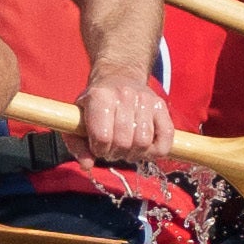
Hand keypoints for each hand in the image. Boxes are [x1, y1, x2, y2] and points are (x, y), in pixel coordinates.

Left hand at [73, 55, 174, 172]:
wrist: (118, 77)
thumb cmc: (95, 104)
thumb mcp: (78, 120)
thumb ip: (77, 145)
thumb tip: (87, 165)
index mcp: (99, 96)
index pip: (102, 137)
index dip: (99, 150)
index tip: (97, 147)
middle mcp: (124, 95)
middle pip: (123, 142)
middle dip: (116, 153)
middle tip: (112, 150)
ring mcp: (145, 99)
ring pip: (144, 142)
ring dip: (134, 154)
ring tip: (126, 149)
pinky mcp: (161, 105)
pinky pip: (166, 137)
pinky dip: (157, 150)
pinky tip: (145, 149)